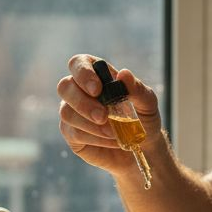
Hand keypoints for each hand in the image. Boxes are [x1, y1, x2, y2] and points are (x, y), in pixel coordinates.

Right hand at [57, 54, 161, 176]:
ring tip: (115, 133)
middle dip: (82, 103)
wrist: (143, 148)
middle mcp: (80, 90)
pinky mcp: (72, 133)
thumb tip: (124, 73)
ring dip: (92, 125)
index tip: (97, 89)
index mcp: (97, 75)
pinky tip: (110, 140)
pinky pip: (73, 132)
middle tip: (103, 116)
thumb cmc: (144, 119)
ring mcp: (73, 112)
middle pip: (64, 87)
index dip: (83, 73)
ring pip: (66, 113)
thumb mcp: (147, 103)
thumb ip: (137, 89)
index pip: (78, 63)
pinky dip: (94, 137)